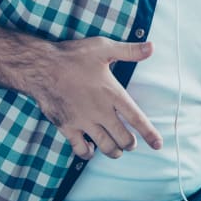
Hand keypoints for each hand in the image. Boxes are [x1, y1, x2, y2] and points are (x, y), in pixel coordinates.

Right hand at [31, 37, 161, 159]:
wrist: (41, 67)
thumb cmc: (73, 55)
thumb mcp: (104, 48)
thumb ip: (129, 51)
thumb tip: (152, 47)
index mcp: (113, 93)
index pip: (137, 118)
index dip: (149, 133)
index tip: (158, 144)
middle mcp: (101, 111)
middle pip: (123, 138)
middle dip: (130, 144)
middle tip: (131, 143)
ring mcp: (83, 121)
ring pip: (106, 146)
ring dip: (114, 151)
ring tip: (117, 150)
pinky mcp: (67, 127)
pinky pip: (80, 149)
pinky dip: (88, 153)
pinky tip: (91, 150)